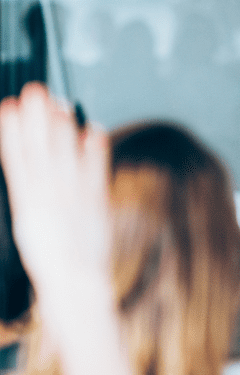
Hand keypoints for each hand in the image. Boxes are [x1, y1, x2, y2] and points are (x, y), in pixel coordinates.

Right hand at [0, 83, 111, 298]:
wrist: (74, 283)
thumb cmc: (53, 258)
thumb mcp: (31, 225)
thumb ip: (32, 196)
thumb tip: (30, 169)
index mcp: (26, 202)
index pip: (14, 158)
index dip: (11, 130)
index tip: (8, 106)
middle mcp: (46, 196)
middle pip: (39, 149)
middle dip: (36, 118)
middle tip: (36, 91)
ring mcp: (72, 197)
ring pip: (65, 154)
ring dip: (63, 126)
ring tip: (60, 103)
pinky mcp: (96, 202)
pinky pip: (95, 169)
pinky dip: (95, 148)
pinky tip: (93, 128)